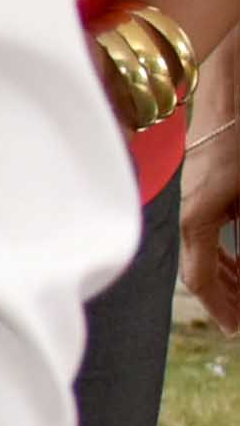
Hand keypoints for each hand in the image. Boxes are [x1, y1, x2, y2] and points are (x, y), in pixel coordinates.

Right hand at [189, 123, 239, 333]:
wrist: (229, 93)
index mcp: (197, 219)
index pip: (202, 279)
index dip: (221, 309)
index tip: (234, 332)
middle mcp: (191, 214)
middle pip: (202, 272)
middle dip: (226, 300)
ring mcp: (196, 203)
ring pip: (206, 255)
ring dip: (228, 279)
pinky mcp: (204, 192)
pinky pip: (210, 235)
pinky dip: (226, 256)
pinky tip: (238, 264)